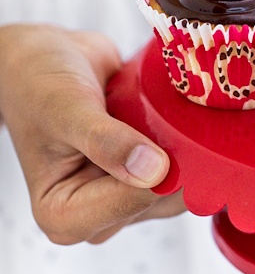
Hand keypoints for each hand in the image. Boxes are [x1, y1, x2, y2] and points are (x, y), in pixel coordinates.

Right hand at [0, 24, 184, 243]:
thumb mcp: (66, 108)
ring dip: (189, 150)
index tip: (167, 138)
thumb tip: (154, 171)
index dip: (157, 176)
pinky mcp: (149, 172)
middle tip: (174, 117)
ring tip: (172, 111)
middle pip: (160, 202)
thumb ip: (105, 140)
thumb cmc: (42, 83)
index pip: (129, 206)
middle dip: (178, 163)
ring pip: (180, 186)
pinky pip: (187, 168)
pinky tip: (185, 115)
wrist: (50, 57)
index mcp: (64, 216)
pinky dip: (193, 143)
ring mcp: (126, 193)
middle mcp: (97, 214)